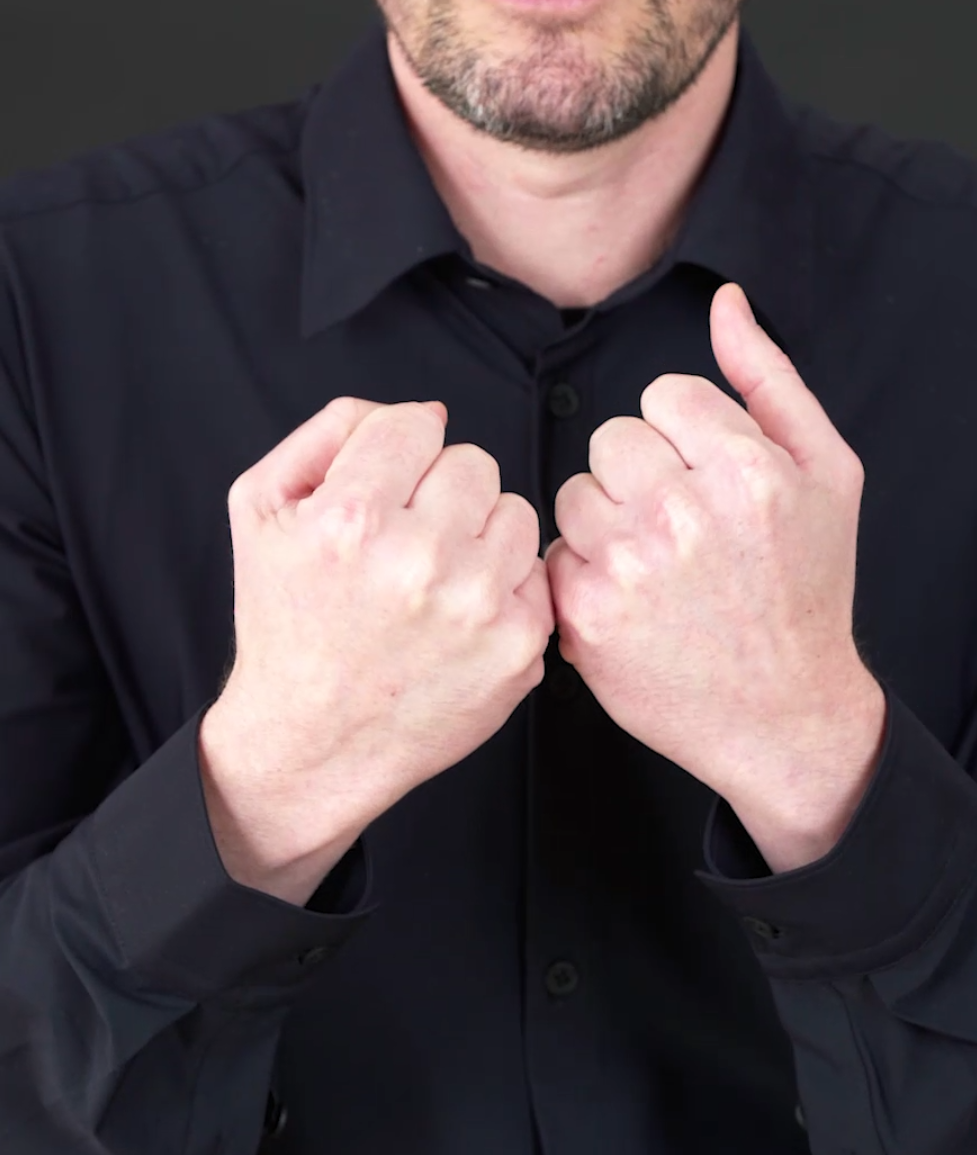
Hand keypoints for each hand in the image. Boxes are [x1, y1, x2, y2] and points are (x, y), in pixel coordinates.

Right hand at [218, 396, 553, 825]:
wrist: (310, 742)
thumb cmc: (287, 623)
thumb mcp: (262, 507)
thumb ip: (332, 432)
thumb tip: (428, 412)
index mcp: (352, 518)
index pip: (417, 423)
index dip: (397, 455)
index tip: (382, 495)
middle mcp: (418, 559)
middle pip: (474, 463)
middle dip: (441, 493)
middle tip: (406, 544)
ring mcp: (476, 606)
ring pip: (516, 511)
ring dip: (480, 535)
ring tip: (434, 579)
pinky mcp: (517, 647)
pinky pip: (536, 572)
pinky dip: (504, 587)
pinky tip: (459, 616)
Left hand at [544, 284, 884, 838]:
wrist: (786, 713)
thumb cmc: (808, 587)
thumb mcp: (827, 472)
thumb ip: (769, 379)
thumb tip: (726, 302)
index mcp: (747, 470)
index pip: (665, 395)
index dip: (687, 437)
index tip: (710, 482)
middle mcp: (684, 515)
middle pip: (614, 437)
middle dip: (643, 473)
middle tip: (683, 527)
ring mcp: (629, 567)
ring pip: (576, 490)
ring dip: (608, 520)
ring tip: (658, 563)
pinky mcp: (586, 617)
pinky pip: (553, 551)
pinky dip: (584, 572)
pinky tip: (631, 599)